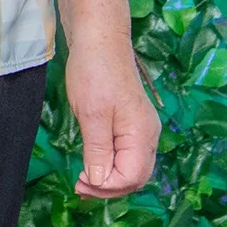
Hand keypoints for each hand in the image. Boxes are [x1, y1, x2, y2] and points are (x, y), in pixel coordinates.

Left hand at [67, 40, 159, 196]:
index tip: (80, 184)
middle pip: (135, 176)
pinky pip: (126, 154)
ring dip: (109, 179)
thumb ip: (98, 150)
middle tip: (79, 188)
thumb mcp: (91, 114)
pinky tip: (94, 165)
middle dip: (109, 188)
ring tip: (84, 182)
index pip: (132, 177)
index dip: (107, 187)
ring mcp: (141, 129)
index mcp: (142, 135)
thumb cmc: (94, 73)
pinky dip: (111, 165)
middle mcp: (148, 135)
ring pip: (131, 167)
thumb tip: (100, 182)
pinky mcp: (131, 122)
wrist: (99, 39)